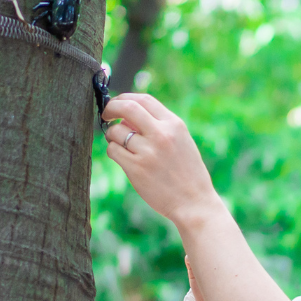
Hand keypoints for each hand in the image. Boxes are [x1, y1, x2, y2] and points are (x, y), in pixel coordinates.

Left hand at [101, 93, 224, 232]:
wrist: (195, 203)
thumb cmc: (187, 174)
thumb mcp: (181, 142)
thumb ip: (159, 127)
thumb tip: (126, 117)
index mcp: (174, 125)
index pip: (144, 99)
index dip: (125, 98)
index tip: (117, 105)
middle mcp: (161, 134)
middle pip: (126, 107)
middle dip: (110, 107)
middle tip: (105, 114)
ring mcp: (148, 151)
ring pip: (115, 131)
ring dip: (112, 136)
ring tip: (121, 145)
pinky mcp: (136, 168)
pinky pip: (113, 151)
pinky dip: (113, 152)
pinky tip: (123, 159)